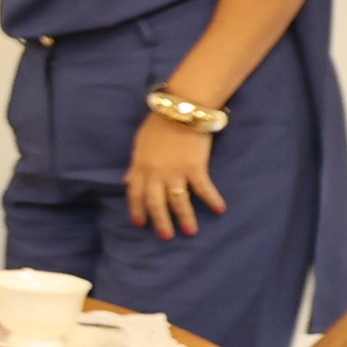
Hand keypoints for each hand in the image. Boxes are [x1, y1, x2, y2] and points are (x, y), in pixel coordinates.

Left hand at [126, 113, 227, 240]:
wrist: (180, 110)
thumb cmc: (159, 124)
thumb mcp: (139, 144)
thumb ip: (134, 165)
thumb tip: (127, 180)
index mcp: (140, 166)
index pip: (136, 194)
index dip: (137, 210)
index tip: (140, 224)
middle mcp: (155, 173)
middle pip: (156, 203)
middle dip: (160, 221)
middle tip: (166, 237)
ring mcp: (175, 171)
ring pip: (178, 201)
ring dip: (185, 218)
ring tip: (191, 232)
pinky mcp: (195, 167)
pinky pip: (204, 188)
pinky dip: (212, 200)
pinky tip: (220, 210)